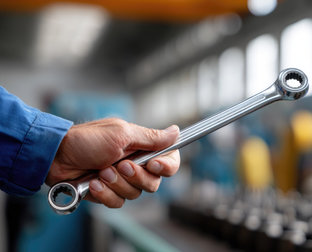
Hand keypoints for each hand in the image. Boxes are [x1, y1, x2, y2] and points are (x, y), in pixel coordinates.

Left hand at [46, 118, 179, 207]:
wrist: (55, 156)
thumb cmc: (86, 139)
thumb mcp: (122, 134)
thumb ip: (151, 138)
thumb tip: (176, 132)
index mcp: (141, 147)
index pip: (169, 160)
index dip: (167, 166)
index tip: (154, 165)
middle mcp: (134, 164)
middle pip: (153, 182)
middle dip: (136, 177)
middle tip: (120, 166)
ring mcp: (121, 179)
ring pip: (135, 194)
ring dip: (117, 184)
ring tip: (101, 172)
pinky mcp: (107, 192)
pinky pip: (117, 202)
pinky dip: (105, 194)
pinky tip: (94, 183)